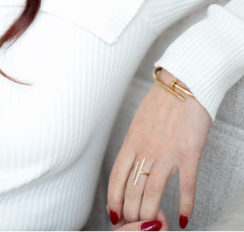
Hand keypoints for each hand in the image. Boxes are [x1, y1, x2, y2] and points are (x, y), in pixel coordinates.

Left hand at [106, 69, 211, 228]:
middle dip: (131, 212)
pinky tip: (185, 218)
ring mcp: (167, 154)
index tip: (113, 213)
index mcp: (132, 141)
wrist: (183, 84)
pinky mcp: (188, 155)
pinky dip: (185, 206)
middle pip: (132, 190)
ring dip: (151, 213)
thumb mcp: (139, 122)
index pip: (117, 176)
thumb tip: (131, 162)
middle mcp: (146, 150)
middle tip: (134, 223)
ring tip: (154, 225)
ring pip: (153, 193)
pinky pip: (186, 187)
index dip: (113, 198)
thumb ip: (135, 144)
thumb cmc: (161, 102)